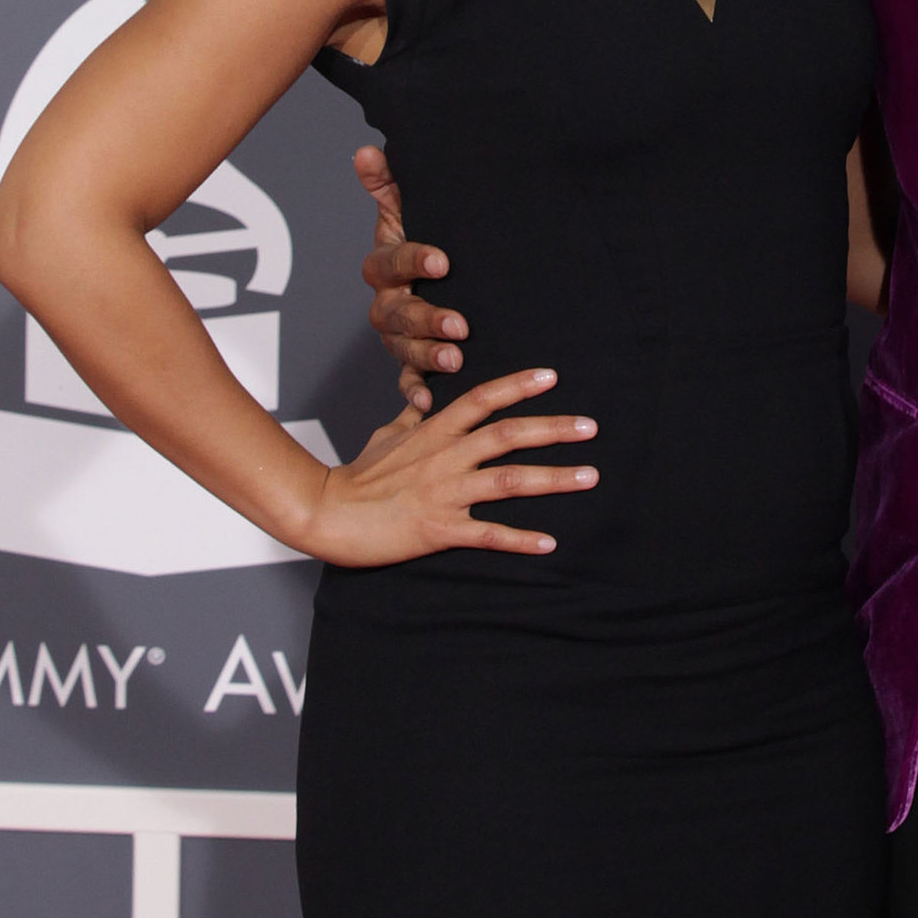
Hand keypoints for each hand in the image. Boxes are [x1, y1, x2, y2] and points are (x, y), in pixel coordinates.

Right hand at [297, 366, 595, 565]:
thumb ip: (412, 417)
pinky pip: (488, 534)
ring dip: (553, 478)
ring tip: (589, 476)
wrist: (327, 513)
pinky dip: (520, 538)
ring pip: (508, 481)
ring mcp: (445, 493)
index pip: (482, 399)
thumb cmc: (355, 476)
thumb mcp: (386, 436)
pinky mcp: (439, 529)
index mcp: (434, 431)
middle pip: (507, 435)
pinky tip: (550, 542)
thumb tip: (421, 398)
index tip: (552, 376)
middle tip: (590, 426)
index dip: (517, 385)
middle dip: (552, 429)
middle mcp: (446, 457)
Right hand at [356, 144, 469, 412]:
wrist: (449, 279)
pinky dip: (416, 395)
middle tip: (459, 325)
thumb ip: (389, 184)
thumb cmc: (430, 242)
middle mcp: (387, 304)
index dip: (415, 260)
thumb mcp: (413, 211)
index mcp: (386, 266)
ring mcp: (398, 338)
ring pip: (405, 349)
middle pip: (398, 313)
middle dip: (428, 318)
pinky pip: (407, 384)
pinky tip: (430, 403)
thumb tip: (366, 151)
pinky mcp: (412, 366)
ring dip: (428, 357)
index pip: (393, 261)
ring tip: (457, 359)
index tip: (444, 260)